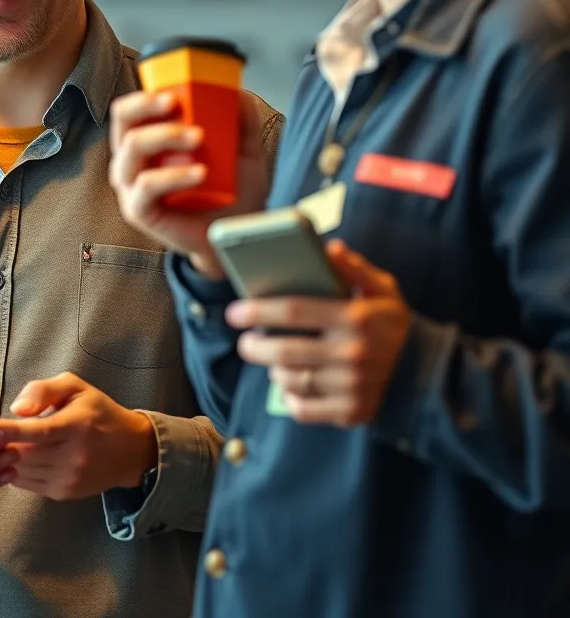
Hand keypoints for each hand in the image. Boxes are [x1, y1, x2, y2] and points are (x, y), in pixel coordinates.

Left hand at [0, 373, 157, 499]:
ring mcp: (68, 479)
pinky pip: (28, 483)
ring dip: (3, 458)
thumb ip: (45, 390)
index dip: (10, 431)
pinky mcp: (63, 493)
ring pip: (22, 471)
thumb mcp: (76, 387)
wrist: (130, 451)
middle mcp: (74, 456)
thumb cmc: (98, 412)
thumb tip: (17, 409)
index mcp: (77, 425)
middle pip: (24, 454)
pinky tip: (12, 456)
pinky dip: (15, 470)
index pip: (39, 431)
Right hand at [108, 89, 269, 278]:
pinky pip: (147, 186)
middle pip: (123, 122)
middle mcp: (132, 160)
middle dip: (147, 106)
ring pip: (133, 148)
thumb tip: (239, 92)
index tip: (175, 90)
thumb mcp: (244, 152)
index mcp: (148, 140)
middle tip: (178, 103)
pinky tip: (199, 173)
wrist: (233, 236)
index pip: (131, 109)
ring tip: (199, 137)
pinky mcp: (138, 210)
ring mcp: (131, 186)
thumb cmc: (230, 192)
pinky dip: (173, 175)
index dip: (145, 96)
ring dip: (165, 135)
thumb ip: (242, 122)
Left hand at [226, 241, 411, 426]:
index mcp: (354, 318)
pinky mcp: (351, 412)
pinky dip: (290, 397)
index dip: (258, 311)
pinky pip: (303, 408)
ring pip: (290, 380)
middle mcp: (352, 353)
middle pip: (284, 352)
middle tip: (246, 342)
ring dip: (273, 370)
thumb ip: (354, 268)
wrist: (424, 371)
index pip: (294, 312)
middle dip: (254, 347)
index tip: (234, 312)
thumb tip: (330, 247)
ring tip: (272, 359)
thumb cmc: (391, 323)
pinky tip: (291, 385)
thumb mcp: (383, 288)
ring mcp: (352, 386)